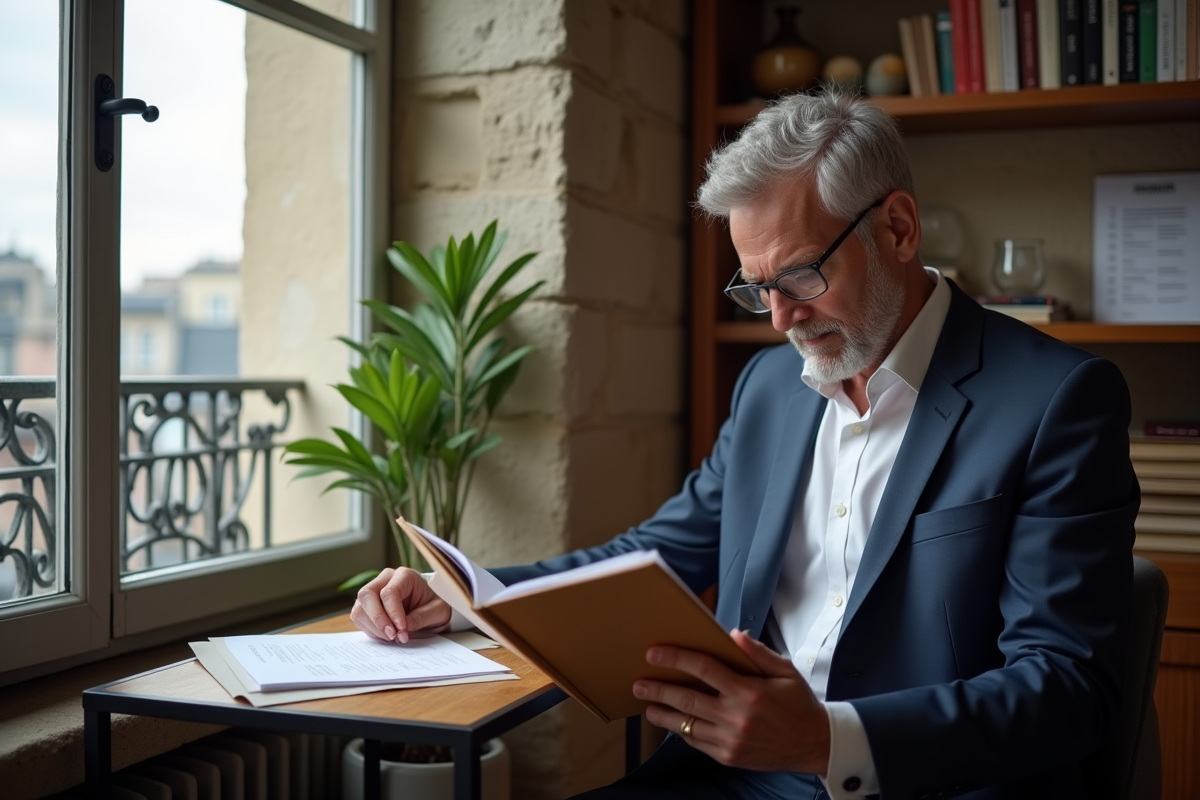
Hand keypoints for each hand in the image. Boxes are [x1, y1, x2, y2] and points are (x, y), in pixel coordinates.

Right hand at [349, 567, 451, 642]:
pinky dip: (370, 629)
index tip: (402, 630)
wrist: (431, 607)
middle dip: (377, 619)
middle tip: (392, 636)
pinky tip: (385, 635)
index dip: (393, 613)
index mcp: (404, 575)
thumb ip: (421, 618)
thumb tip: (402, 629)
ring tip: (392, 638)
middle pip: (367, 595)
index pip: (389, 592)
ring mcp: (373, 591)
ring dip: (373, 627)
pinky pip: (359, 617)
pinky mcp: (367, 605)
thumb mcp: (437, 611)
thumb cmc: (435, 605)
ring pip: (360, 607)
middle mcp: (385, 579)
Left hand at [633, 629, 830, 774]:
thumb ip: (757, 652)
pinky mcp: (729, 757)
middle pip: (687, 699)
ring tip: (647, 705)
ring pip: (687, 725)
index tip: (655, 653)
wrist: (814, 744)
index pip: (705, 669)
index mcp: (749, 692)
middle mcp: (737, 718)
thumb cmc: (799, 704)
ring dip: (663, 714)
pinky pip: (698, 742)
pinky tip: (671, 722)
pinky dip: (682, 731)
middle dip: (659, 689)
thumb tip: (733, 635)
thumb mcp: (785, 671)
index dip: (677, 659)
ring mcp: (731, 741)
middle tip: (638, 683)